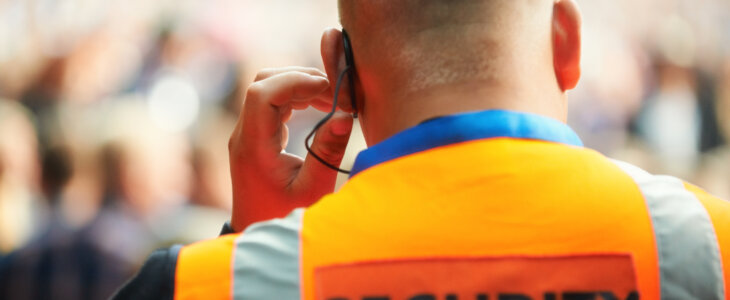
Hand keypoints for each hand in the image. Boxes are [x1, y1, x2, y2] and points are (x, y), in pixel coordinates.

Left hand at [228, 67, 353, 231]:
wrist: (258, 234)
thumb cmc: (285, 217)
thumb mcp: (312, 190)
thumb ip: (327, 152)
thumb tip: (345, 117)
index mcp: (253, 145)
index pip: (263, 92)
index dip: (295, 81)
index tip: (329, 90)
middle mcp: (244, 134)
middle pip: (263, 82)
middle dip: (301, 79)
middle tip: (336, 93)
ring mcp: (248, 133)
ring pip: (268, 88)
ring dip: (300, 86)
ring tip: (334, 100)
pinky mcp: (257, 135)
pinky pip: (273, 102)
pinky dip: (297, 98)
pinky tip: (321, 108)